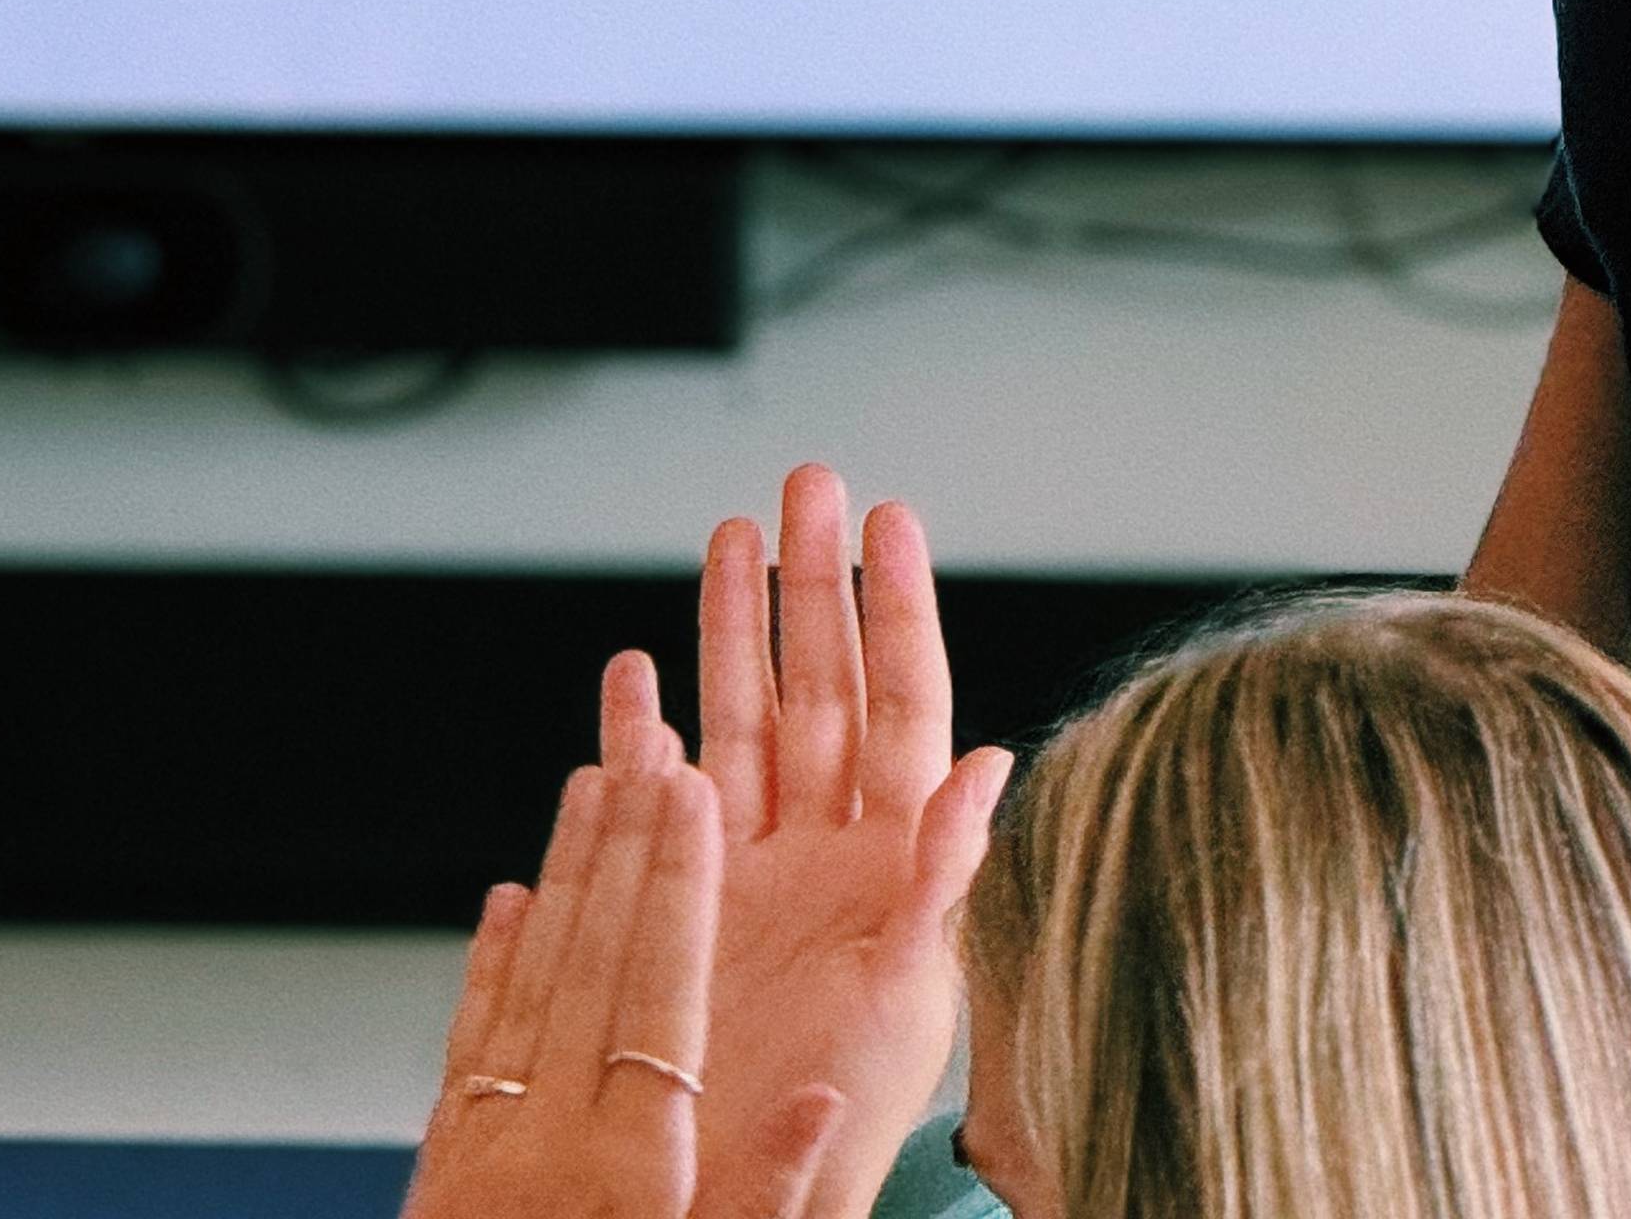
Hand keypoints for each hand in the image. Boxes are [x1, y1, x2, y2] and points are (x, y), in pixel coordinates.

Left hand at [404, 759, 848, 1218]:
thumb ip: (768, 1193)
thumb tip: (823, 1101)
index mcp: (628, 1169)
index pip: (660, 992)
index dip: (679, 886)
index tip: (693, 795)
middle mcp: (550, 1142)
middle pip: (593, 962)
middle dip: (626, 845)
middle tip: (647, 750)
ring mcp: (485, 1149)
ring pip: (530, 981)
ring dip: (564, 873)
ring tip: (588, 783)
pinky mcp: (440, 1172)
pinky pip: (469, 1041)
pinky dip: (490, 959)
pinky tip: (507, 900)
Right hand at [602, 463, 1013, 1218]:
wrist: (754, 1186)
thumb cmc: (855, 1114)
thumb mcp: (916, 994)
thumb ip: (944, 874)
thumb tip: (998, 763)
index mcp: (891, 853)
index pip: (901, 697)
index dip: (895, 605)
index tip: (889, 515)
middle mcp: (821, 843)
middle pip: (818, 681)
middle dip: (810, 581)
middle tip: (806, 482)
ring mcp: (749, 866)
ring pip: (742, 713)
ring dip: (732, 626)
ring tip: (730, 534)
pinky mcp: (681, 902)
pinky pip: (658, 793)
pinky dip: (639, 731)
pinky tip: (632, 673)